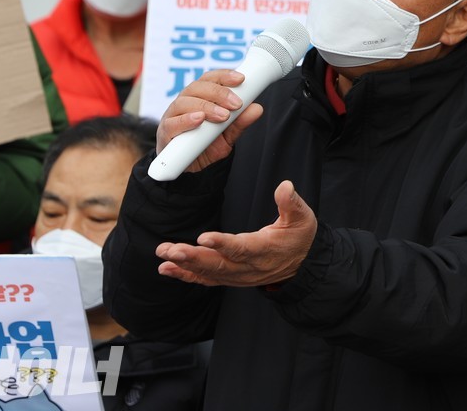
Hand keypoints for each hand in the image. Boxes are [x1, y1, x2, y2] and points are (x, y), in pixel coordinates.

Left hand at [155, 180, 317, 287]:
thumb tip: (285, 187)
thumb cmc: (300, 238)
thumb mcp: (303, 217)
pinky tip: (168, 268)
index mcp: (265, 250)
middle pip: (218, 264)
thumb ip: (292, 203)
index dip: (222, 244)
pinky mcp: (231, 277)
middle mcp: (249, 266)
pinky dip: (186, 275)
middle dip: (192, 257)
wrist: (303, 264)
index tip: (204, 237)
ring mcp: (239, 275)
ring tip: (164, 255)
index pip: (241, 248)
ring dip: (184, 264)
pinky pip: (207, 279)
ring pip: (209, 272)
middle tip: (170, 250)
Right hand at [156, 69, 263, 172]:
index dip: (224, 76)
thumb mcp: (227, 135)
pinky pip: (172, 123)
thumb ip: (239, 122)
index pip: (209, 79)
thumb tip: (257, 108)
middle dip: (219, 93)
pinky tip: (199, 120)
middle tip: (236, 104)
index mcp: (199, 97)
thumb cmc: (205, 146)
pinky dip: (186, 120)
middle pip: (197, 87)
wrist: (189, 168)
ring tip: (222, 116)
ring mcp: (173, 116)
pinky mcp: (165, 133)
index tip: (241, 79)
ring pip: (184, 102)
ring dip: (206, 106)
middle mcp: (185, 102)